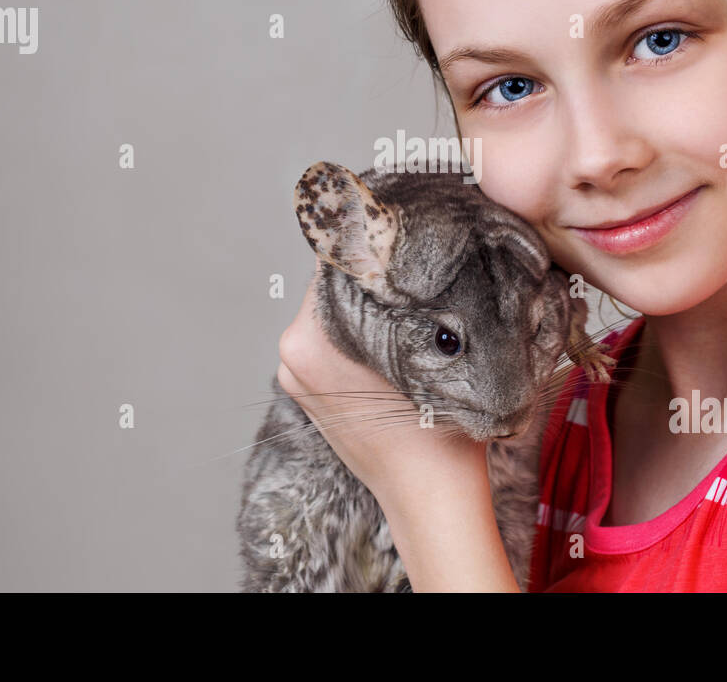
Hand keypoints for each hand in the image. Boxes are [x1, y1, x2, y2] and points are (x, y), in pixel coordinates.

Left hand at [276, 258, 489, 511]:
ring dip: (365, 305)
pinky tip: (393, 339)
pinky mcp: (307, 391)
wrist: (429, 498)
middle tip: (412, 264)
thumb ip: (405, 297)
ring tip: (408, 305)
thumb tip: (400, 248)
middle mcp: (291, 353)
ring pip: (332, 312)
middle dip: (370, 275)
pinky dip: (358, 334)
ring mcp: (294, 375)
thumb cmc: (435, 432)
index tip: (401, 228)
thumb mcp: (429, 348)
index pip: (334, 259)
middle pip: (331, 285)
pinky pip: (331, 341)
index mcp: (309, 338)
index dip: (372, 241)